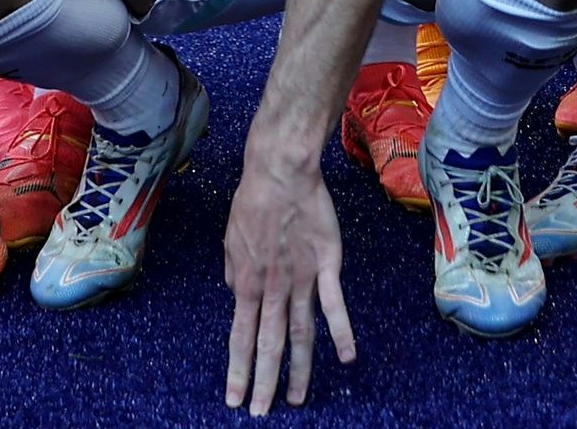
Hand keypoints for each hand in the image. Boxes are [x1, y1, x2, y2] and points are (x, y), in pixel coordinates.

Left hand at [221, 160, 352, 413]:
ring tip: (297, 399)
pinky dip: (341, 333)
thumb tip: (235, 293)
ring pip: (301, 334)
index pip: (240, 339)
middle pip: (270, 346)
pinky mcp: (326, 266)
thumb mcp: (230, 241)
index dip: (238, 371)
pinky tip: (347, 358)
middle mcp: (272, 290)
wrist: (280, 172)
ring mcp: (301, 280)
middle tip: (261, 412)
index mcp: (246, 285)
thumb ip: (234, 273)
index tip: (235, 399)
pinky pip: (334, 305)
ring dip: (299, 370)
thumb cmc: (252, 202)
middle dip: (264, 383)